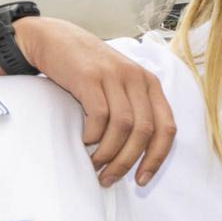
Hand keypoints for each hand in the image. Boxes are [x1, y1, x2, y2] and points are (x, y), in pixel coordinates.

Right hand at [16, 17, 174, 186]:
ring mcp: (113, 76)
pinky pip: (99, 115)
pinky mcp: (90, 76)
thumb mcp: (119, 84)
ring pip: (123, 127)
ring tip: (95, 165)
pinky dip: (92, 135)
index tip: (141, 180)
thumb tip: (138, 155)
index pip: (166, 127)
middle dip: (127, 162)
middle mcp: (136, 78)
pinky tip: (83, 140)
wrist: (55, 39)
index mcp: (149, 83)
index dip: (156, 158)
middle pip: (144, 131)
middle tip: (108, 178)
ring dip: (108, 153)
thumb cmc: (87, 69)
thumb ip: (133, 109)